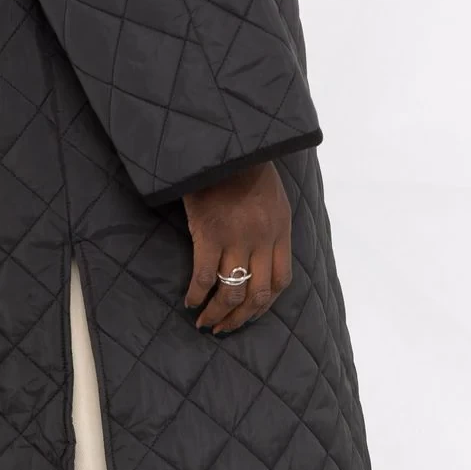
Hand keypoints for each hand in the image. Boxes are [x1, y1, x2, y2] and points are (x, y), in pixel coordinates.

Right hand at [183, 162, 292, 334]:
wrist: (224, 141)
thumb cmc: (245, 165)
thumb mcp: (272, 197)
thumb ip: (270, 227)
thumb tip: (259, 256)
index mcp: (280, 230)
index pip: (281, 280)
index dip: (265, 304)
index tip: (251, 314)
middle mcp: (262, 239)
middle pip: (257, 295)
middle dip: (240, 319)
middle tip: (225, 328)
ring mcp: (237, 239)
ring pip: (232, 293)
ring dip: (217, 314)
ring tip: (205, 323)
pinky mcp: (210, 234)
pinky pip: (205, 277)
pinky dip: (196, 294)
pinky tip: (190, 301)